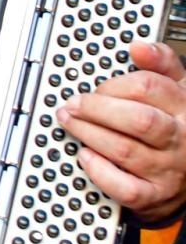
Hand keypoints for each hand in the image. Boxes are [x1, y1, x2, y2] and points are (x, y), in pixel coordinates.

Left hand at [58, 40, 185, 223]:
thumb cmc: (178, 127)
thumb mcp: (179, 90)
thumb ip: (160, 64)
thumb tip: (138, 46)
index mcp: (185, 109)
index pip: (150, 88)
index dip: (114, 84)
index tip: (95, 86)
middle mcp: (180, 140)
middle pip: (139, 120)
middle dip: (97, 109)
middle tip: (72, 104)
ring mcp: (168, 170)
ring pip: (125, 150)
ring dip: (89, 133)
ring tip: (70, 123)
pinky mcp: (154, 196)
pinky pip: (125, 187)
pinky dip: (100, 171)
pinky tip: (86, 156)